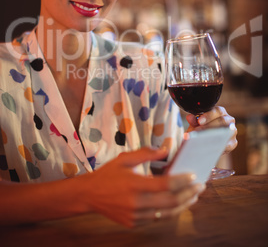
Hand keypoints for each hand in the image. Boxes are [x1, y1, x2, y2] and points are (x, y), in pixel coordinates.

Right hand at [80, 147, 204, 227]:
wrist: (89, 195)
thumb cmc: (108, 174)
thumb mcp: (124, 159)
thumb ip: (146, 153)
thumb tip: (165, 150)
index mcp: (134, 184)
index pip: (165, 185)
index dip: (182, 181)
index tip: (193, 175)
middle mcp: (136, 203)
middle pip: (170, 202)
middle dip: (189, 194)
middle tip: (200, 186)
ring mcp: (135, 216)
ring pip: (166, 214)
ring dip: (183, 205)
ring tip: (193, 196)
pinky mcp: (134, 223)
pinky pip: (156, 218)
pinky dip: (169, 211)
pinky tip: (176, 203)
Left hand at [186, 106, 237, 152]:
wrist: (204, 142)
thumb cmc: (201, 129)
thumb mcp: (196, 124)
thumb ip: (193, 120)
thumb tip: (189, 117)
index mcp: (220, 112)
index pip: (218, 111)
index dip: (209, 115)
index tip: (199, 121)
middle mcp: (229, 120)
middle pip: (223, 121)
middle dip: (210, 126)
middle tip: (198, 131)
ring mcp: (232, 131)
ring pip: (227, 132)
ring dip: (214, 136)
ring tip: (203, 140)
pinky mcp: (233, 143)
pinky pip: (228, 145)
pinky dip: (219, 146)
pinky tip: (210, 147)